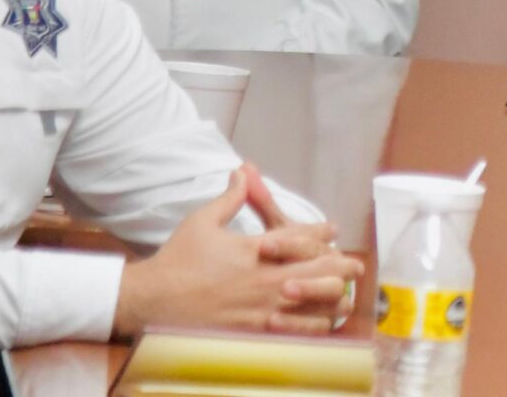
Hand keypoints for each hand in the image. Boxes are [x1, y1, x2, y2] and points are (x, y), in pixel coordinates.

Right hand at [114, 166, 363, 337]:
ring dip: (331, 299)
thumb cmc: (177, 260)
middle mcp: (264, 279)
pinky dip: (312, 328)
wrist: (151, 301)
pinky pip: (294, 333)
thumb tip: (242, 171)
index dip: (322, 233)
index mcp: (256, 249)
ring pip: (313, 305)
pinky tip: (320, 326)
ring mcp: (261, 309)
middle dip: (340, 267)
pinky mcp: (252, 334)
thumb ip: (230, 198)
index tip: (332, 230)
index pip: (302, 238)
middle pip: (318, 272)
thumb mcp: (203, 220)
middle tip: (355, 266)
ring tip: (344, 297)